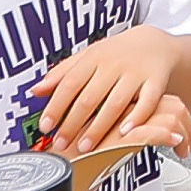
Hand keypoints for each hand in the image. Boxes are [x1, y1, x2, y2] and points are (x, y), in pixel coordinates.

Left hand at [31, 27, 190, 159]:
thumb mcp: (88, 57)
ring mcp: (136, 73)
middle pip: (90, 97)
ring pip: (115, 103)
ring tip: (86, 146)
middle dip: (73, 123)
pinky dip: (136, 118)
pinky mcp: (155, 82)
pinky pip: (147, 102)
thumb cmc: (116, 54)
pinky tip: (125, 132)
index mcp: (94, 57)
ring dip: (99, 127)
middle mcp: (114, 64)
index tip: (45, 126)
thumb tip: (35, 90)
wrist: (154, 43)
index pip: (70, 83)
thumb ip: (62, 74)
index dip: (56, 106)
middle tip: (62, 143)